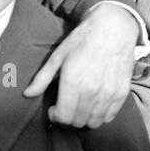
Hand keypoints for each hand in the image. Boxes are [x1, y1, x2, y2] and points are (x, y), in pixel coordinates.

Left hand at [25, 3, 135, 126]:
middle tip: (65, 109)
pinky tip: (94, 106)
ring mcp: (109, 93)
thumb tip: (27, 94)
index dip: (55, 117)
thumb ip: (42, 78)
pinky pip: (110, 116)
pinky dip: (100, 116)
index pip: (63, 116)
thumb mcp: (57, 57)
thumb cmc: (81, 41)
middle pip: (77, 122)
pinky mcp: (122, 92)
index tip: (54, 110)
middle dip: (68, 119)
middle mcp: (92, 91)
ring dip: (84, 120)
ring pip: (94, 123)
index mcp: (73, 83)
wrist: (112, 28)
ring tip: (79, 109)